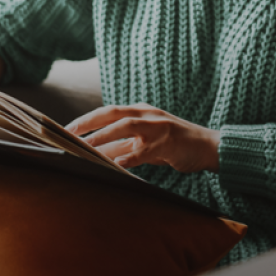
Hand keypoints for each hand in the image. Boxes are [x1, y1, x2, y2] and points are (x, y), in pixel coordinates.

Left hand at [69, 104, 221, 173]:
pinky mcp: (168, 143)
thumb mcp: (148, 141)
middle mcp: (148, 115)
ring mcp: (159, 127)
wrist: (209, 147)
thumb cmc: (175, 145)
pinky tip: (116, 164)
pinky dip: (128, 157)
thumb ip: (124, 144)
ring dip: (104, 137)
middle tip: (67, 133)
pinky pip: (143, 151)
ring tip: (86, 147)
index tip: (66, 128)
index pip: (108, 111)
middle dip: (88, 122)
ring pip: (125, 128)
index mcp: (141, 111)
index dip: (87, 118)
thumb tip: (96, 153)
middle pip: (113, 113)